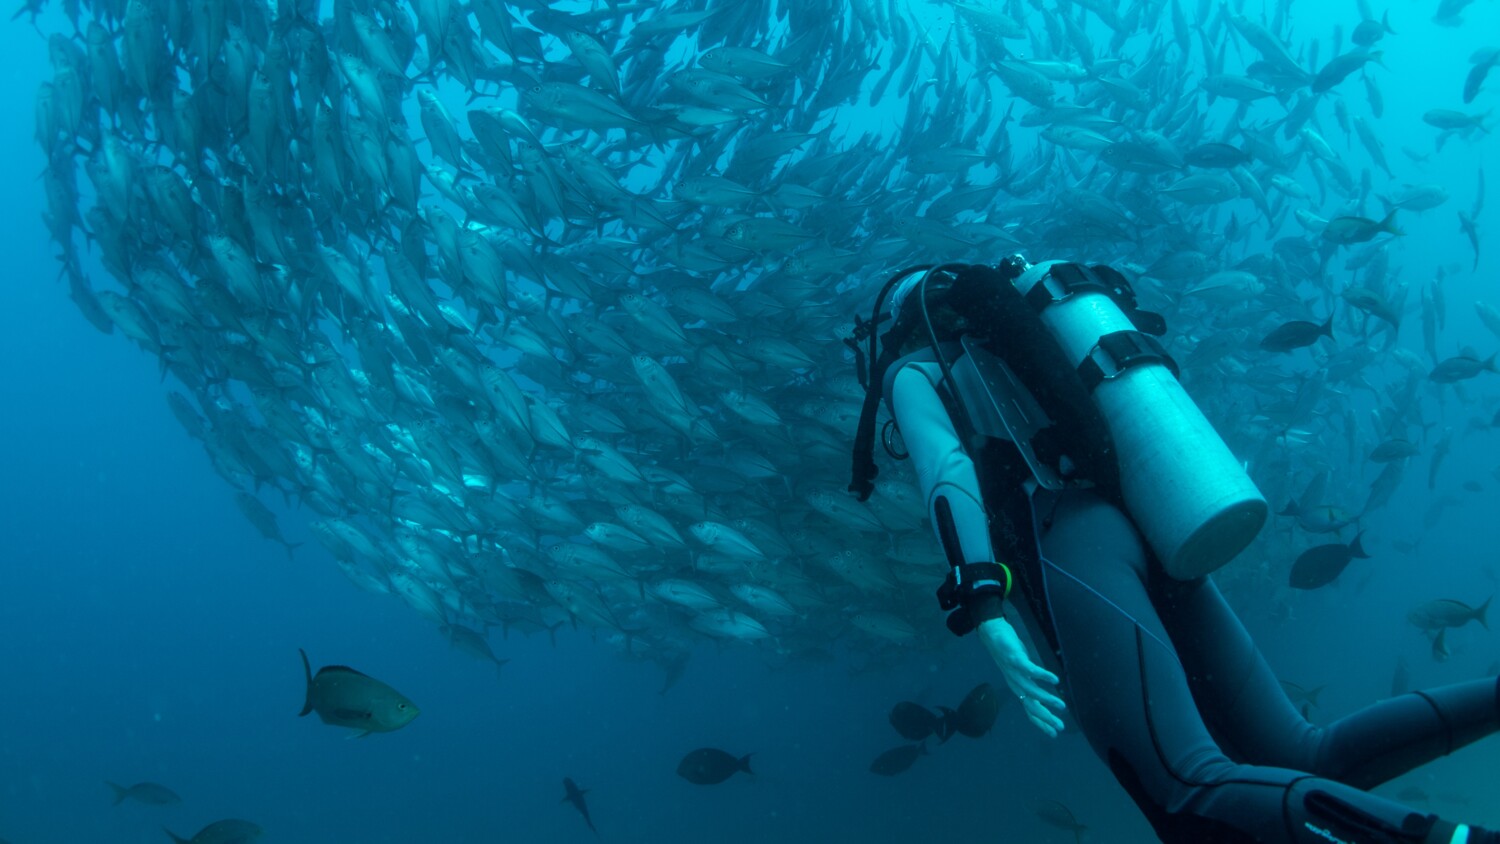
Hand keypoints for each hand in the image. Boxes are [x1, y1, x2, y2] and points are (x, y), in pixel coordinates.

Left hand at [977, 616, 1065, 737]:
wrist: (992, 634)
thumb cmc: (1011, 653)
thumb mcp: (1022, 672)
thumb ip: (1032, 683)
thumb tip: (1044, 692)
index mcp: (1018, 689)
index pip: (1030, 710)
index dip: (1041, 723)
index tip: (1054, 733)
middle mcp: (1016, 684)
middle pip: (1031, 705)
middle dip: (1046, 717)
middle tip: (1060, 726)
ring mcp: (1014, 673)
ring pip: (1031, 690)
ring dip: (1046, 699)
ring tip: (1061, 705)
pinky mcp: (1015, 659)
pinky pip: (1030, 670)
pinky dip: (1042, 676)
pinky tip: (1055, 680)